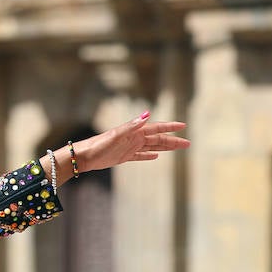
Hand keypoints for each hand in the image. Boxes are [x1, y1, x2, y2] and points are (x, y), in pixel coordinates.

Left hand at [68, 113, 188, 179]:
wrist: (84, 156)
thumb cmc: (98, 145)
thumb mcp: (116, 135)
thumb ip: (132, 125)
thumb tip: (147, 114)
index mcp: (134, 132)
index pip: (156, 128)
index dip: (170, 127)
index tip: (183, 125)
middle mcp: (134, 138)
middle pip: (158, 139)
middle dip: (173, 140)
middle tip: (188, 143)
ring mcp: (129, 147)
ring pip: (152, 147)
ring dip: (165, 148)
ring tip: (178, 148)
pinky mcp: (123, 157)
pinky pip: (140, 156)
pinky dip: (148, 156)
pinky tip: (156, 157)